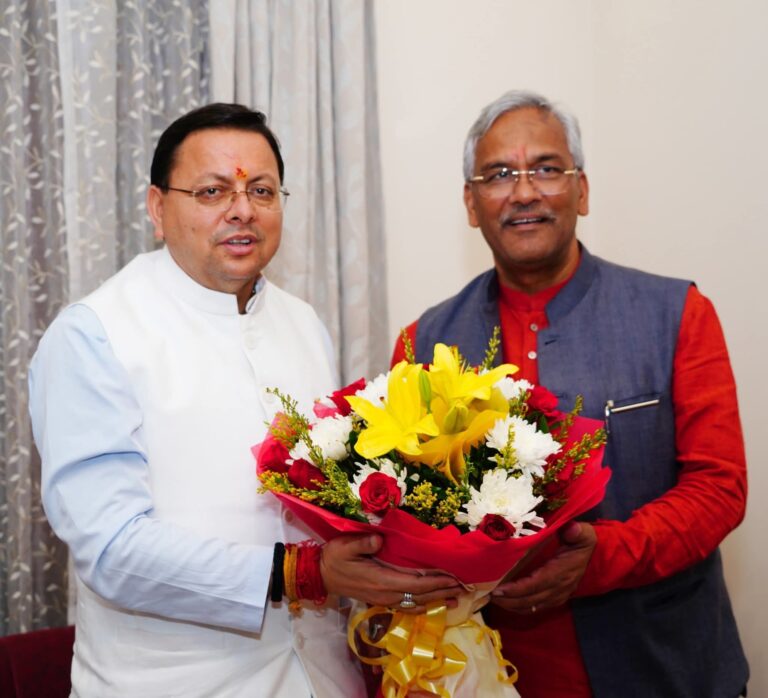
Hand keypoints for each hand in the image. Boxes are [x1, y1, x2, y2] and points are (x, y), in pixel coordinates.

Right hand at [320, 534, 463, 612]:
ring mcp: (384, 599)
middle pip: (421, 595)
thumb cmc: (333, 558)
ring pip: (416, 603)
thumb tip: (379, 538)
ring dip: (437, 601)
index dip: (436, 580)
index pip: (415, 582)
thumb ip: (362, 542)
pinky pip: (406, 606)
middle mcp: (386, 593)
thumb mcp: (344, 546)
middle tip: (465, 588)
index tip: (454, 577)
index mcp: (381, 580)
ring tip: (457, 600)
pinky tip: (431, 605)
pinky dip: (422, 606)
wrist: (321, 576)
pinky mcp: (381, 600)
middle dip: (443, 591)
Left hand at [490, 521, 595, 612]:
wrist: (591, 554)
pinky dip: (520, 608)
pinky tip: (507, 603)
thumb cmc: (581, 541)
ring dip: (512, 605)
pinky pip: (535, 608)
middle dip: (509, 600)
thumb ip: (577, 532)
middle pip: (531, 600)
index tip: (500, 589)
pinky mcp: (555, 599)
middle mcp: (560, 588)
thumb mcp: (583, 533)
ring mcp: (558, 596)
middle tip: (489, 594)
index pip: (537, 584)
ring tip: (494, 599)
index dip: (518, 589)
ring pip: (531, 607)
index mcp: (562, 571)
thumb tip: (572, 528)